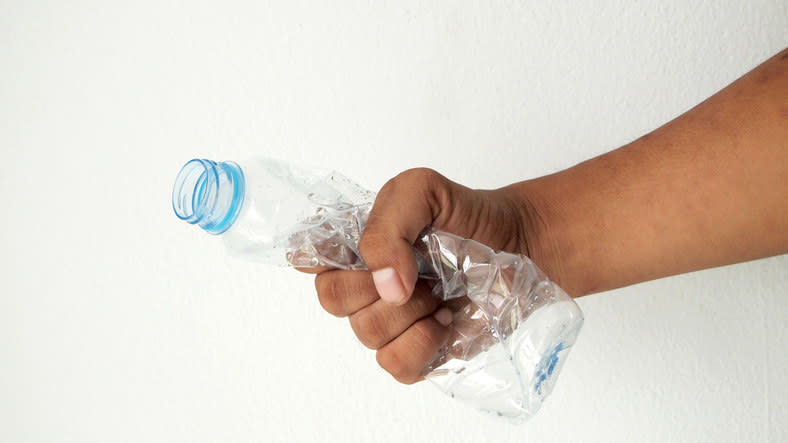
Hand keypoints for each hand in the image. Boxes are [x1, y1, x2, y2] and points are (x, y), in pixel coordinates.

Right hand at [312, 168, 543, 382]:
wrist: (520, 246)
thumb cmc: (468, 217)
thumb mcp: (423, 190)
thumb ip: (386, 226)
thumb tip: (384, 285)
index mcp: (356, 244)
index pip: (306, 254)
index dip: (319, 257)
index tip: (354, 254)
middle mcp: (364, 284)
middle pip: (331, 298)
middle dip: (375, 285)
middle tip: (416, 272)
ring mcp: (388, 322)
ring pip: (366, 333)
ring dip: (410, 312)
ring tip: (440, 293)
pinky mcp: (415, 354)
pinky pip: (395, 365)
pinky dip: (423, 343)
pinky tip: (444, 321)